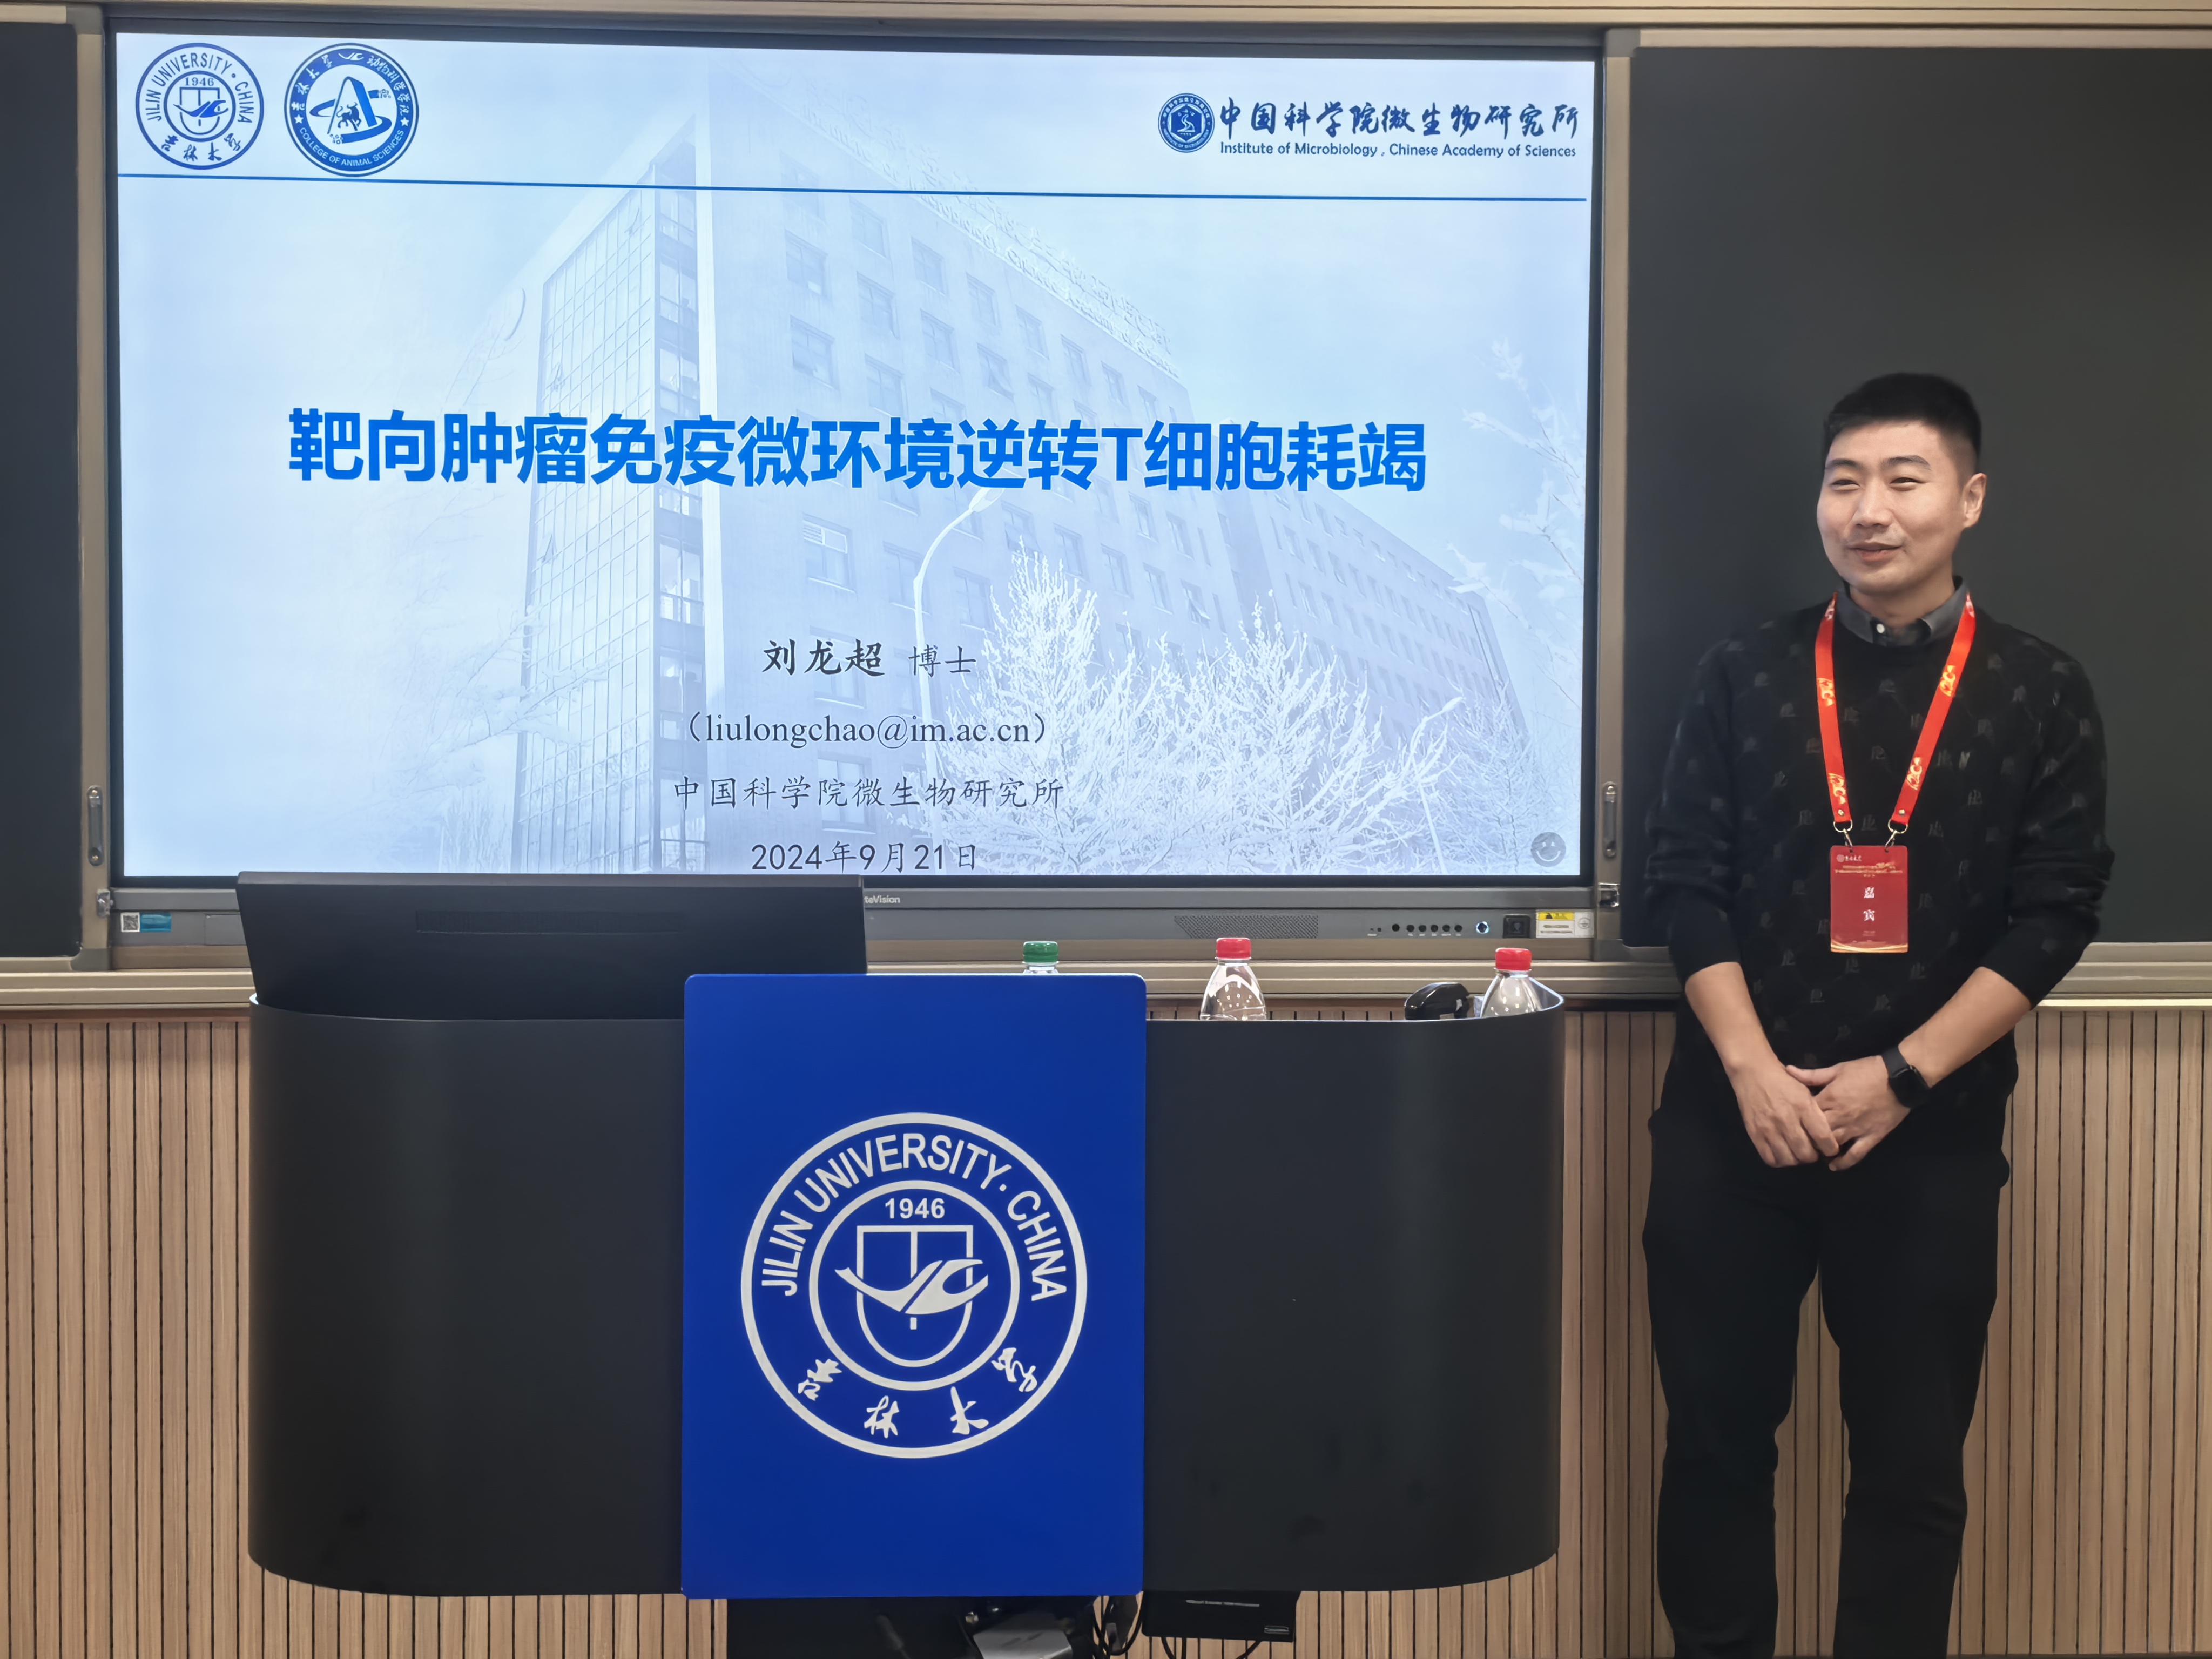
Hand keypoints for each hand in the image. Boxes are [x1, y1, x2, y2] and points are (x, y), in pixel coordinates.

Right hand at [1725, 1056, 1840, 1167]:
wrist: (1753, 1073)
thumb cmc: (1784, 1082)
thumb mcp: (1805, 1091)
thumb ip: (1816, 1114)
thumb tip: (1826, 1137)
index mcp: (1803, 1107)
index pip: (1823, 1137)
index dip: (1830, 1149)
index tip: (1830, 1149)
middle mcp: (1786, 1120)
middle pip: (1806, 1153)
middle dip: (1813, 1157)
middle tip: (1812, 1151)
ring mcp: (1768, 1128)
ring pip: (1789, 1159)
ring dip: (1796, 1160)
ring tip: (1797, 1153)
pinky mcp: (1755, 1134)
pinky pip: (1770, 1158)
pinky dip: (1779, 1160)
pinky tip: (1782, 1153)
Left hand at [1786, 1056, 1910, 1170]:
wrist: (1899, 1078)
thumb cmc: (1867, 1070)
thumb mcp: (1837, 1069)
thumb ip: (1812, 1075)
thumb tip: (1788, 1070)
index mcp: (1829, 1098)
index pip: (1805, 1114)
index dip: (1796, 1119)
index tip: (1789, 1123)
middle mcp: (1840, 1116)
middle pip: (1816, 1133)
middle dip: (1806, 1137)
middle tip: (1798, 1141)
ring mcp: (1856, 1129)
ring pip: (1833, 1145)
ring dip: (1822, 1150)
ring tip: (1812, 1153)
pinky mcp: (1872, 1137)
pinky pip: (1856, 1154)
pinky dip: (1844, 1162)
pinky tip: (1833, 1166)